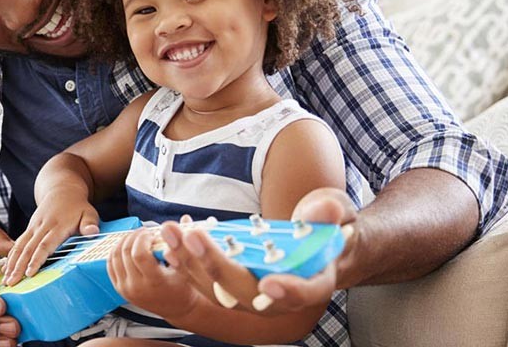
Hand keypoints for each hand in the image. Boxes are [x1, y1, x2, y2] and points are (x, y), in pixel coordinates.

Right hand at [4, 199, 99, 285]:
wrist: (62, 190)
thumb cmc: (78, 206)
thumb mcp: (89, 213)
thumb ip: (90, 223)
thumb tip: (93, 232)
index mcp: (57, 225)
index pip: (45, 245)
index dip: (36, 260)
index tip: (29, 273)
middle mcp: (42, 226)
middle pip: (28, 248)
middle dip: (18, 266)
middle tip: (11, 283)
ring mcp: (33, 227)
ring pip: (20, 246)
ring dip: (12, 263)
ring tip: (6, 280)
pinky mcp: (29, 228)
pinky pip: (18, 243)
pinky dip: (10, 256)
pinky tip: (6, 269)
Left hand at [106, 228, 198, 320]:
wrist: (177, 308)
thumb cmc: (184, 288)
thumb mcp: (187, 267)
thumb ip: (183, 242)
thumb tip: (185, 219)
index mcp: (154, 282)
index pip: (139, 254)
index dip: (143, 238)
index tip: (150, 233)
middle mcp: (137, 287)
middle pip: (125, 253)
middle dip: (134, 237)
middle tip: (144, 232)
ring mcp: (126, 289)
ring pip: (114, 257)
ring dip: (123, 242)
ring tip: (136, 237)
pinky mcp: (119, 289)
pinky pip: (110, 265)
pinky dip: (115, 252)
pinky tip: (126, 246)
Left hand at [161, 188, 359, 315]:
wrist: (318, 243)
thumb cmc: (330, 228)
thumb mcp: (337, 213)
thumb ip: (329, 213)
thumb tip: (323, 212)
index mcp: (315, 281)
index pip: (305, 293)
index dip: (289, 291)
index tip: (271, 283)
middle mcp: (281, 296)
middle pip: (247, 292)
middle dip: (217, 266)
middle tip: (194, 237)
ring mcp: (253, 293)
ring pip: (219, 290)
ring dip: (191, 262)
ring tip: (171, 232)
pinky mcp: (232, 284)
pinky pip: (206, 281)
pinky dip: (186, 263)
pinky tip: (169, 242)